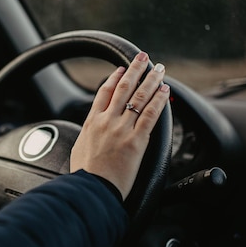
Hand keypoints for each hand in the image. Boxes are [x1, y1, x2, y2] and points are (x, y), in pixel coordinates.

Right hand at [70, 51, 169, 198]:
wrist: (90, 189)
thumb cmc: (84, 174)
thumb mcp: (79, 148)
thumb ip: (88, 135)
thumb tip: (91, 132)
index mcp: (92, 122)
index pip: (104, 92)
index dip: (114, 77)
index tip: (122, 68)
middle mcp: (107, 121)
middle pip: (124, 88)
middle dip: (135, 70)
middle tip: (143, 57)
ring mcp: (122, 129)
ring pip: (139, 97)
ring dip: (151, 80)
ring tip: (159, 69)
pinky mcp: (136, 141)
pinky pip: (150, 115)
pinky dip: (159, 101)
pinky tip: (165, 92)